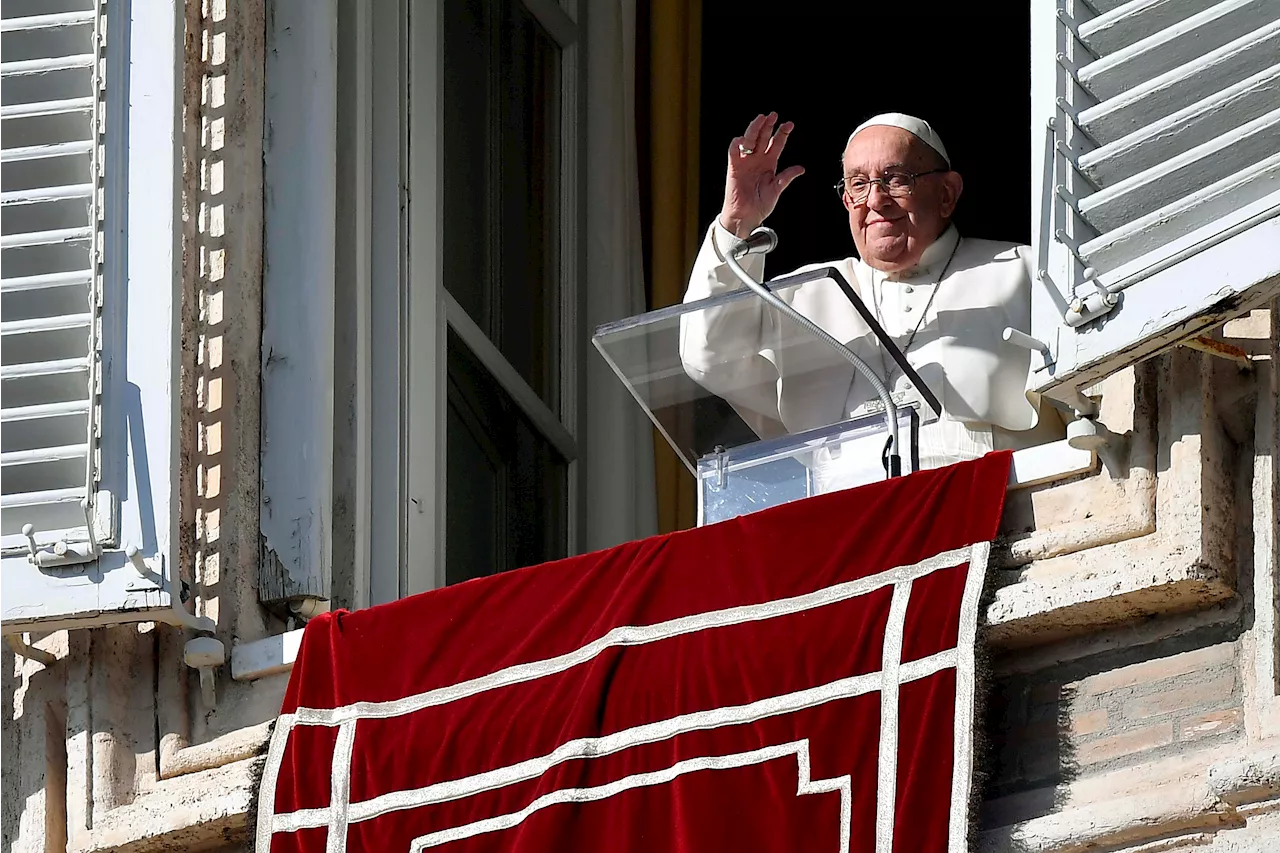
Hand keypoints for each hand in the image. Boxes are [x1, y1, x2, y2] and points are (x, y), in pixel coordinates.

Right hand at [718, 112, 804, 238]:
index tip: (789, 124)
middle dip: (768, 126)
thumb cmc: (760, 205)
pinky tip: (743, 138)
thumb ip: (786, 177)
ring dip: (755, 129)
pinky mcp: (734, 167)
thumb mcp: (776, 190)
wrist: (745, 216)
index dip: (782, 133)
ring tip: (761, 120)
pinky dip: (737, 144)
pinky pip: (733, 151)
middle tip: (774, 115)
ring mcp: (746, 162)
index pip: (776, 143)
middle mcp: (758, 159)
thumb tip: (801, 168)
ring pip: (750, 140)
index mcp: (769, 163)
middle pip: (763, 137)